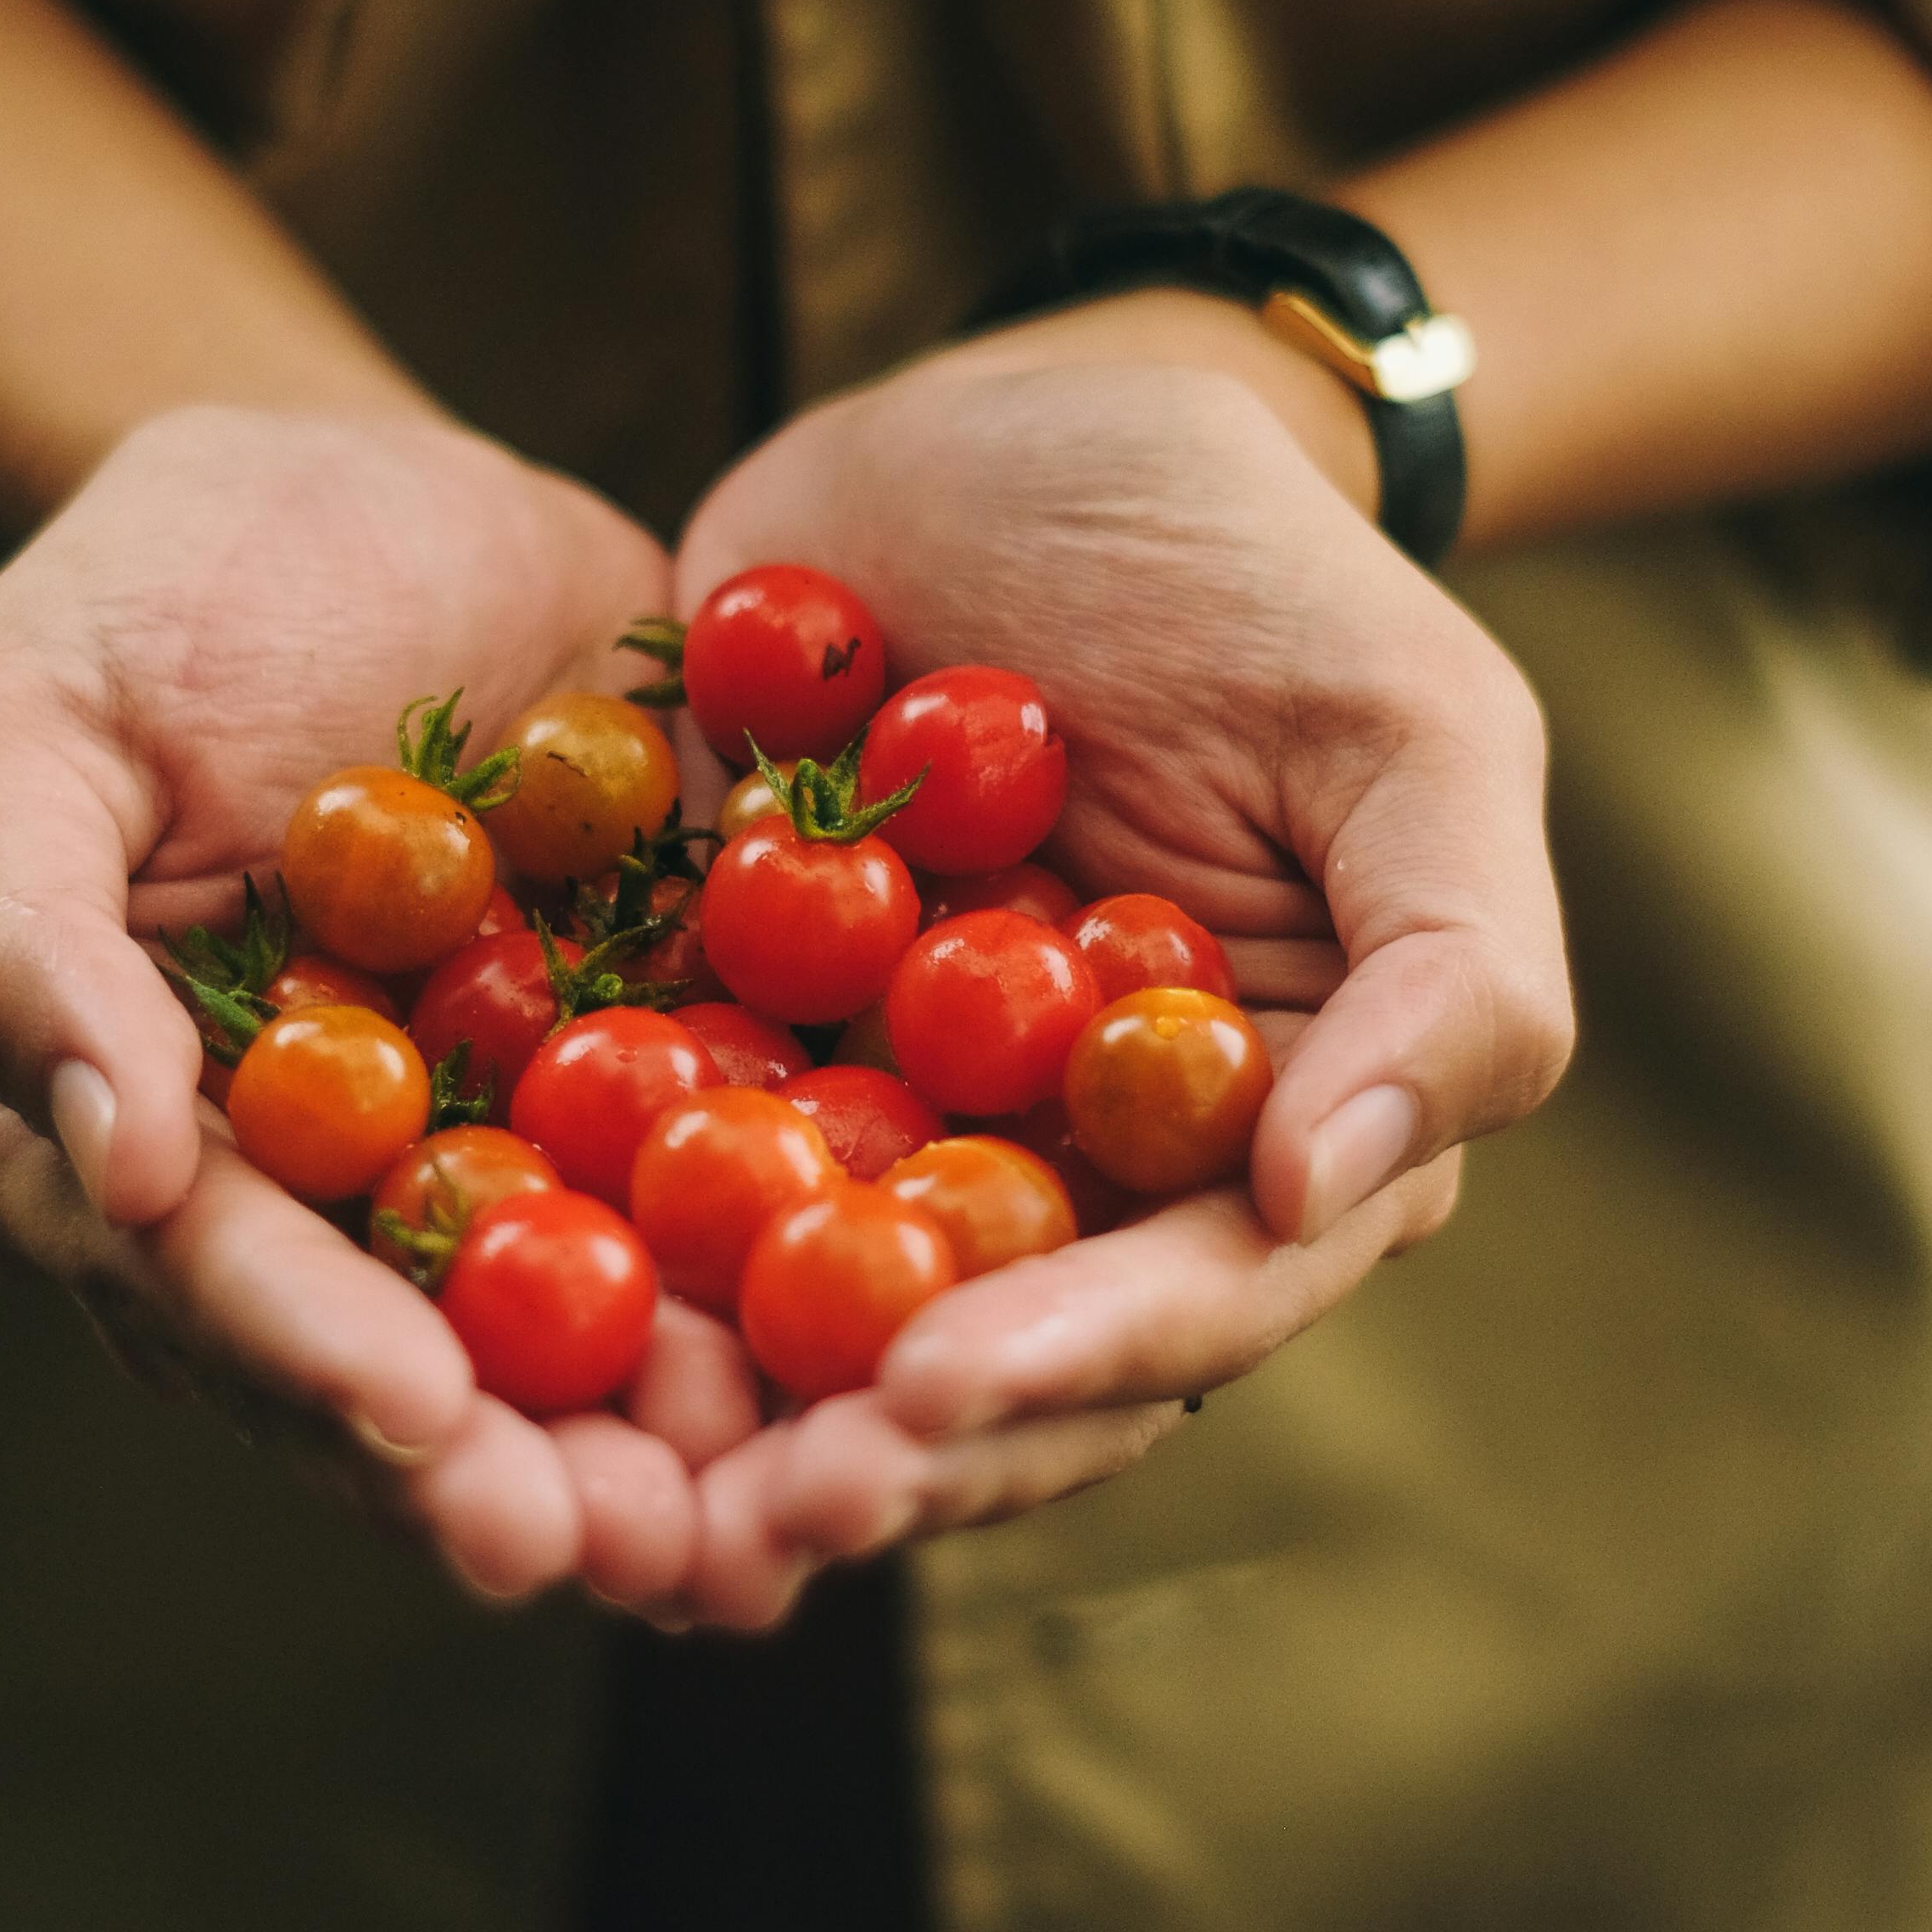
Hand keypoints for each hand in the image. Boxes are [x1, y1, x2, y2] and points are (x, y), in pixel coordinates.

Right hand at [0, 405, 715, 1610]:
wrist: (374, 491)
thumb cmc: (149, 593)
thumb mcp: (16, 724)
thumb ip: (23, 942)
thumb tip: (110, 1167)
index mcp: (111, 1152)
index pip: (209, 1282)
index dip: (312, 1360)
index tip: (422, 1420)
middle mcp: (293, 1212)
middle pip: (394, 1376)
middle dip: (511, 1476)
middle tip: (630, 1550)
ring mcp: (470, 1174)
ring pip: (560, 1352)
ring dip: (665, 1451)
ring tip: (770, 1521)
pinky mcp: (626, 1111)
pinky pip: (708, 1224)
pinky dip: (791, 1302)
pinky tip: (891, 1366)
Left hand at [661, 338, 1574, 1612]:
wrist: (1027, 414)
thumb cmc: (1255, 565)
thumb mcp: (1413, 732)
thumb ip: (1451, 972)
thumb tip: (1326, 1193)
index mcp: (1256, 1139)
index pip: (1178, 1306)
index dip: (1058, 1371)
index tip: (921, 1401)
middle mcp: (1071, 1172)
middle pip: (976, 1365)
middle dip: (862, 1453)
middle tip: (737, 1517)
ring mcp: (890, 1116)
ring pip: (803, 1317)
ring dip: (710, 1417)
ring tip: (601, 1488)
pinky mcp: (727, 1036)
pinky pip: (643, 1166)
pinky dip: (578, 1241)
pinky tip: (479, 1305)